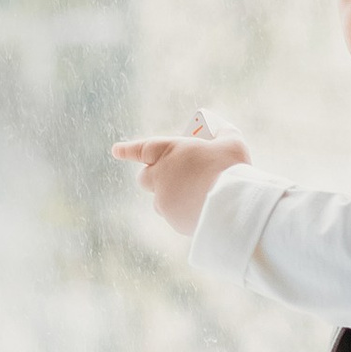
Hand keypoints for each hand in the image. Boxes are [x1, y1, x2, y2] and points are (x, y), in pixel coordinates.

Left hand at [115, 116, 251, 231]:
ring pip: (161, 200)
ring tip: (197, 196)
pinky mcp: (174, 221)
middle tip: (169, 176)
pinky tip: (203, 210)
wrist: (235, 205)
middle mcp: (161, 176)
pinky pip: (175, 216)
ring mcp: (165, 201)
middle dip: (153, 176)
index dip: (128, 150)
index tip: (116, 150)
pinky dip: (185, 213)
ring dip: (172, 197)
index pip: (140, 149)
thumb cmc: (232, 169)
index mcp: (170, 151)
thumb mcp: (232, 142)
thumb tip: (221, 130)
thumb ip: (222, 133)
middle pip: (144, 178)